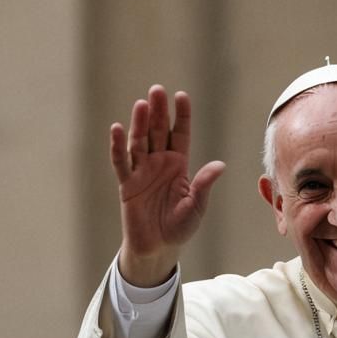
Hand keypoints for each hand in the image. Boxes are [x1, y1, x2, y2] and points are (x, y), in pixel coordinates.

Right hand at [110, 86, 225, 285]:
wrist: (159, 247)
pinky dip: (118, 146)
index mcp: (179, 164)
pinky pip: (121, 163)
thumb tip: (220, 164)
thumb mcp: (196, 205)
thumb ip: (204, 184)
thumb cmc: (180, 226)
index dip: (181, 116)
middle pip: (159, 132)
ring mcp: (142, 172)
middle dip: (159, 112)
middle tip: (157, 90)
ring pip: (140, 142)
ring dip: (140, 123)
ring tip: (142, 104)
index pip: (180, 134)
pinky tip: (117, 128)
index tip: (181, 95)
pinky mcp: (127, 184)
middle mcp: (159, 163)